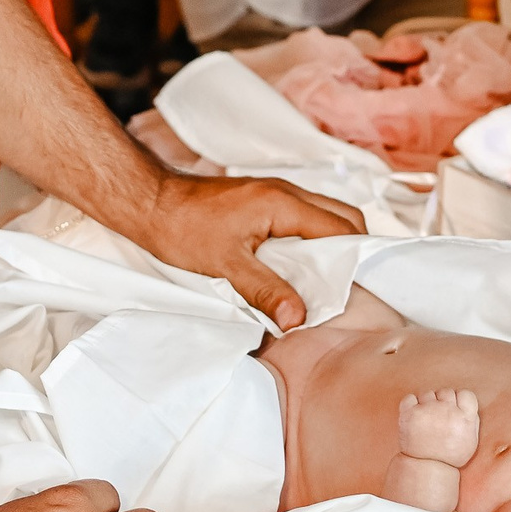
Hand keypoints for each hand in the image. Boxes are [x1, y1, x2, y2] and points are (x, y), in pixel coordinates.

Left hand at [118, 174, 365, 330]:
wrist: (150, 202)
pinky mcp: (263, 201)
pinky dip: (309, 242)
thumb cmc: (183, 228)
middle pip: (342, 216)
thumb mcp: (226, 267)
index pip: (342, 227)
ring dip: (329, 247)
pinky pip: (302, 218)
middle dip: (352, 250)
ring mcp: (275, 194)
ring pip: (323, 216)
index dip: (357, 258)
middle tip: (343, 288)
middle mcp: (286, 192)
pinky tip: (295, 270)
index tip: (359, 289)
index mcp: (283, 203)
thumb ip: (265, 291)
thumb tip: (297, 319)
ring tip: (321, 284)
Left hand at [395, 389, 480, 464]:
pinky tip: (415, 416)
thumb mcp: (471, 441)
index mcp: (465, 418)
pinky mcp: (409, 413)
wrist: (426, 468)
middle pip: (446, 391)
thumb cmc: (450, 455)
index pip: (466, 394)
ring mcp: (427, 410)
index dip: (460, 400)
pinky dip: (411, 404)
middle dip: (443, 401)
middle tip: (439, 418)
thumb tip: (465, 402)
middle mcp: (447, 410)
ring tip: (427, 420)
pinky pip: (410, 397)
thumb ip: (472, 420)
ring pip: (428, 394)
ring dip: (427, 403)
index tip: (455, 409)